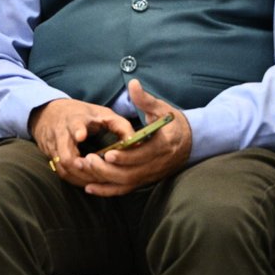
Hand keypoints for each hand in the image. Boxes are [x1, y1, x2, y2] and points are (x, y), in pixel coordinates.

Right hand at [29, 98, 135, 187]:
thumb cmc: (83, 115)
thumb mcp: (103, 114)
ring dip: (81, 176)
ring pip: (63, 167)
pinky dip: (76, 179)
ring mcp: (53, 146)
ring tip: (99, 181)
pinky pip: (61, 173)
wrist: (50, 113)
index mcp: (75, 119)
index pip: (73, 124)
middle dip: (82, 166)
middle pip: (66, 154)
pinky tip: (90, 182)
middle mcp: (61, 133)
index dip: (77, 130)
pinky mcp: (50, 157)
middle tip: (100, 171)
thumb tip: (136, 144)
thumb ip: (120, 126)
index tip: (81, 136)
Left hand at [74, 79, 192, 196]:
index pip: (143, 155)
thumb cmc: (172, 123)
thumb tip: (133, 84)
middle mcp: (158, 163)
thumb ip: (145, 99)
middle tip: (88, 159)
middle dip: (108, 169)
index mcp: (164, 144)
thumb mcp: (161, 108)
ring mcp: (151, 174)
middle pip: (132, 173)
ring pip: (126, 183)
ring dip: (104, 180)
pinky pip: (125, 189)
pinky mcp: (145, 180)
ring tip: (85, 169)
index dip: (125, 157)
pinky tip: (89, 187)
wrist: (190, 141)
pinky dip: (107, 190)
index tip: (107, 153)